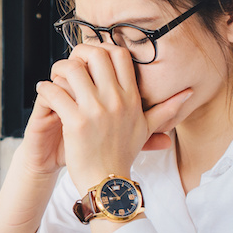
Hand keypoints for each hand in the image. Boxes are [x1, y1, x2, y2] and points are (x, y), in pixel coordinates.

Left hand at [36, 43, 191, 195]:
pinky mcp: (77, 122)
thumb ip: (166, 109)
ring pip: (72, 70)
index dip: (100, 48)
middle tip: (68, 64)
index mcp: (131, 98)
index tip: (88, 58)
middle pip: (96, 54)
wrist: (108, 183)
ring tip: (54, 78)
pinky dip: (45, 88)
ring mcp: (96, 110)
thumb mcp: (146, 129)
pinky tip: (44, 91)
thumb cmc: (122, 155)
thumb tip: (188, 93)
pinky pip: (55, 92)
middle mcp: (116, 100)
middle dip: (77, 53)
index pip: (119, 54)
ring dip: (58, 69)